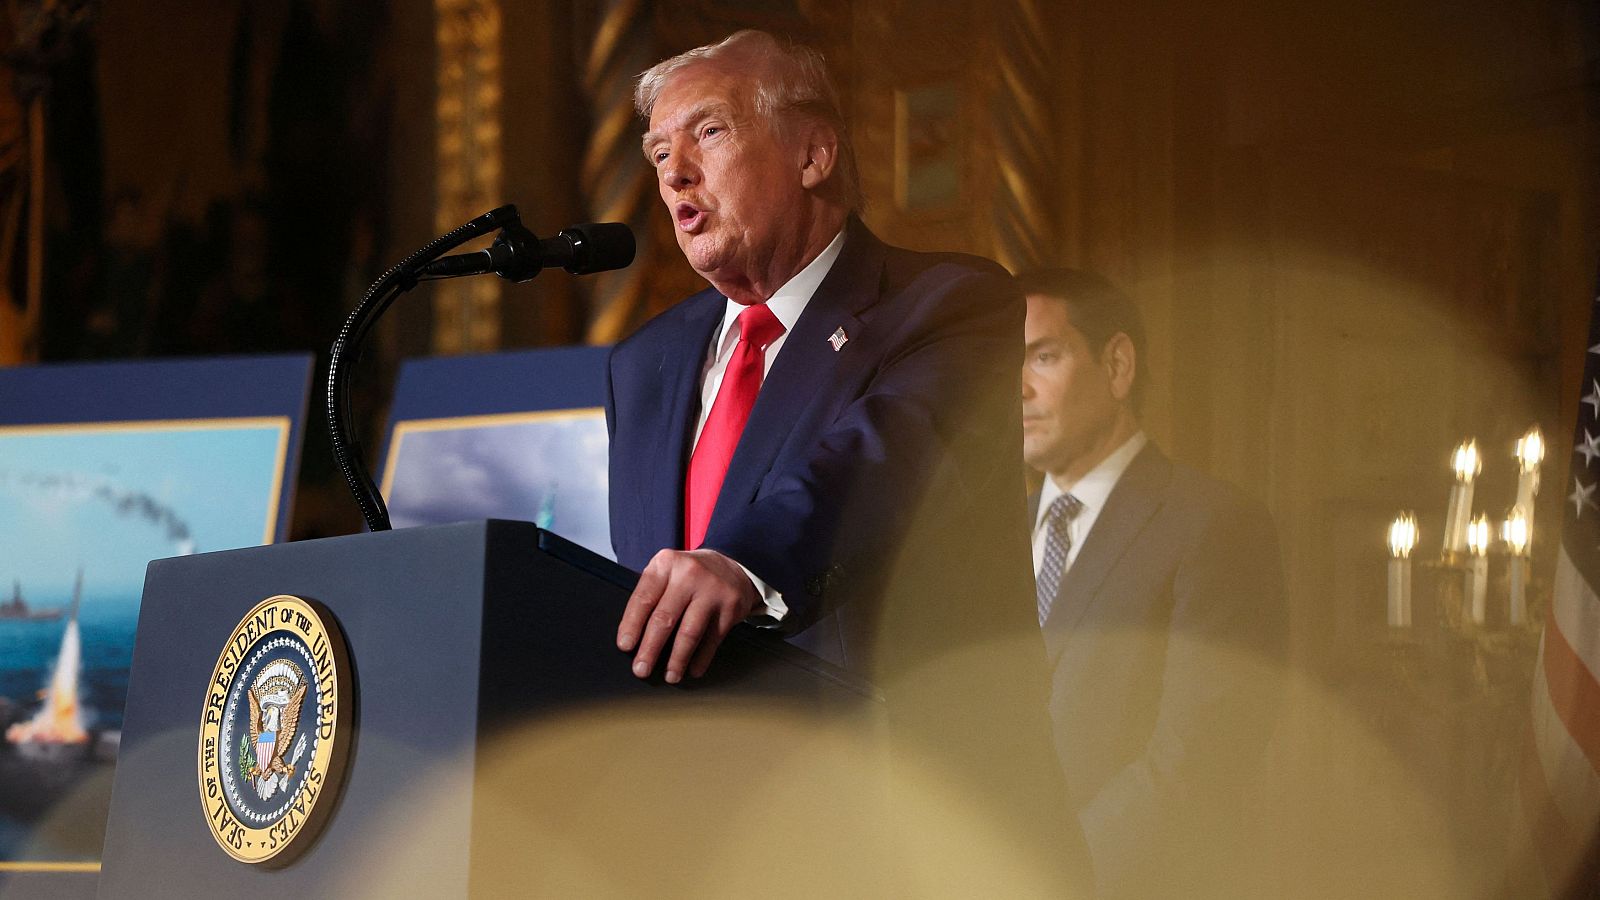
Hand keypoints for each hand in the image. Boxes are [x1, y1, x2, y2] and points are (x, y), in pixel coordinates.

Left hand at [617, 548, 760, 683]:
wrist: (733, 568)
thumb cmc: (690, 576)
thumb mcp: (668, 573)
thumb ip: (651, 595)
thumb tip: (633, 637)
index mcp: (666, 564)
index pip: (644, 598)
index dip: (632, 625)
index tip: (625, 646)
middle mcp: (689, 574)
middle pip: (664, 618)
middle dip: (651, 648)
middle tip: (641, 668)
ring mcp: (712, 590)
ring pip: (689, 632)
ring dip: (677, 659)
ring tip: (670, 675)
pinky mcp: (730, 607)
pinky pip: (712, 639)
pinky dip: (701, 659)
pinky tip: (693, 670)